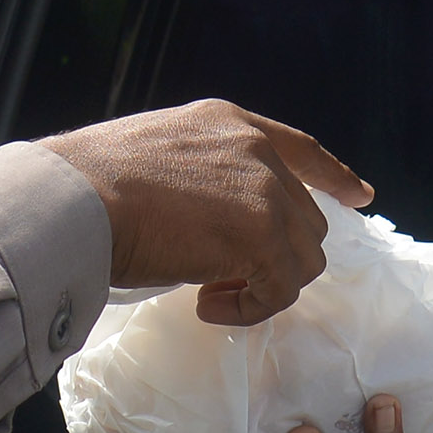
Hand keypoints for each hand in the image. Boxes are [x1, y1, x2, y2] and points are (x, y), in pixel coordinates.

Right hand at [41, 101, 368, 323]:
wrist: (72, 200)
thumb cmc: (88, 187)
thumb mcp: (158, 158)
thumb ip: (200, 178)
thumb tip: (209, 225)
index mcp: (229, 123)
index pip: (301, 148)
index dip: (334, 177)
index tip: (360, 197)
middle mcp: (255, 150)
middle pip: (304, 219)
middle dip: (274, 257)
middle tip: (221, 282)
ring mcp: (264, 191)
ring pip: (302, 258)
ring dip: (264, 286)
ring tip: (212, 296)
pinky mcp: (261, 236)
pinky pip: (279, 289)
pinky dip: (251, 309)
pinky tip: (207, 306)